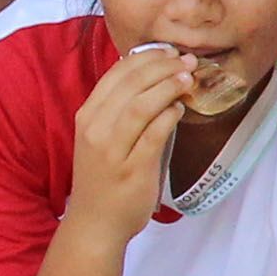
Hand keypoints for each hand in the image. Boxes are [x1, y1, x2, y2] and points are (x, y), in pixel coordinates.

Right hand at [67, 45, 193, 237]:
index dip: (145, 58)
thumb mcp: (102, 137)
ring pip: (140, 105)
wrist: (96, 223)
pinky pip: (154, 134)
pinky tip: (180, 109)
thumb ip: (122, 110)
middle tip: (187, 61)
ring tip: (188, 79)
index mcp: (88, 116)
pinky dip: (169, 116)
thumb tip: (156, 78)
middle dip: (162, 67)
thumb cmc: (103, 178)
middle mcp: (95, 129)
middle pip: (131, 84)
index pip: (116, 74)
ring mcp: (112, 150)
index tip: (168, 52)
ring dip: (168, 86)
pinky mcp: (132, 169)